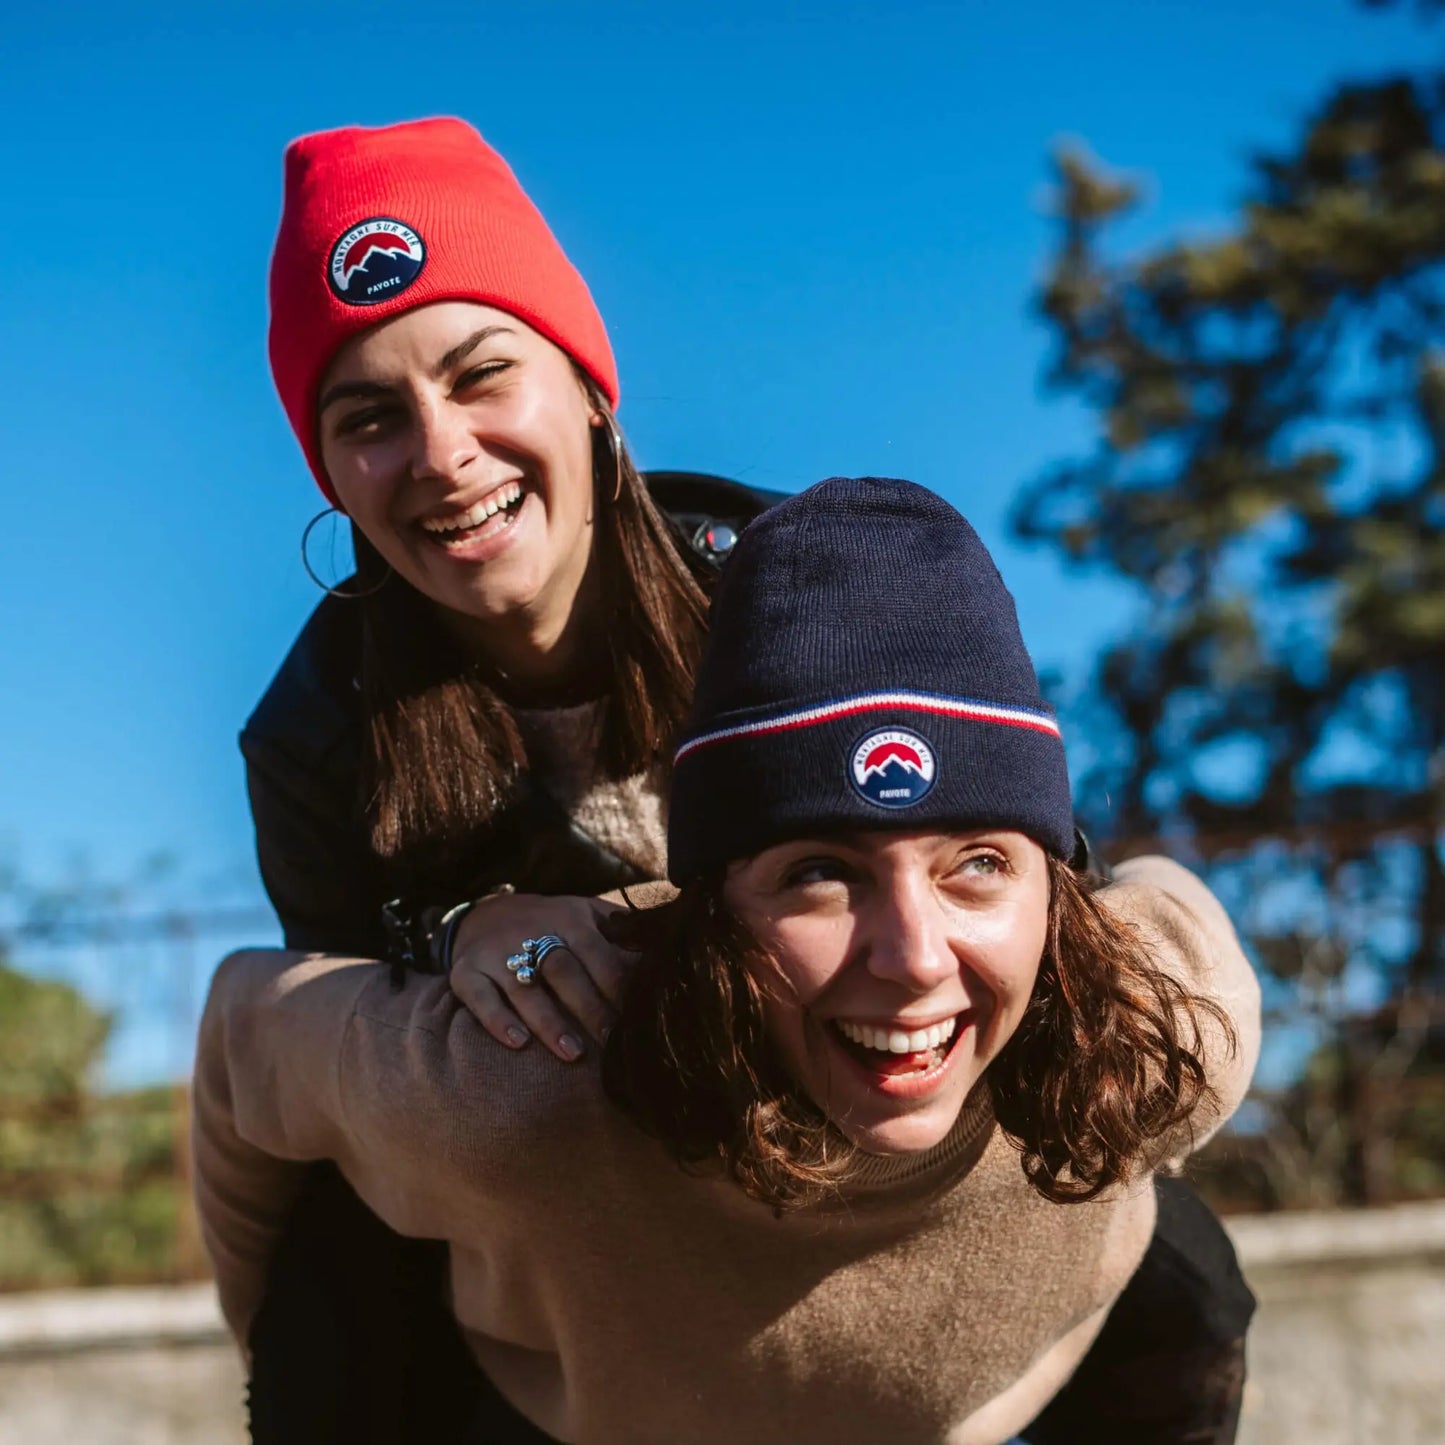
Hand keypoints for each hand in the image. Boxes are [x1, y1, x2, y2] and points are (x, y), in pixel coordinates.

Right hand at [447, 893, 636, 1060]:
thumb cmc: (550, 923)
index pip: (597, 953)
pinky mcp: (466, 971)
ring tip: (572, 1053)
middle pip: (563, 971)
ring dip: (548, 1021)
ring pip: (524, 988)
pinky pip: (478, 997)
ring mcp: (495, 952)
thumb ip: (620, 930)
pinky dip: (496, 1020)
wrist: (484, 914)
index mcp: (568, 918)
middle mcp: (531, 932)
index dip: (617, 986)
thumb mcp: (584, 914)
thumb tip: (664, 950)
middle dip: (589, 1008)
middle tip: (611, 1042)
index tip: (636, 1018)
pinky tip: (517, 1043)